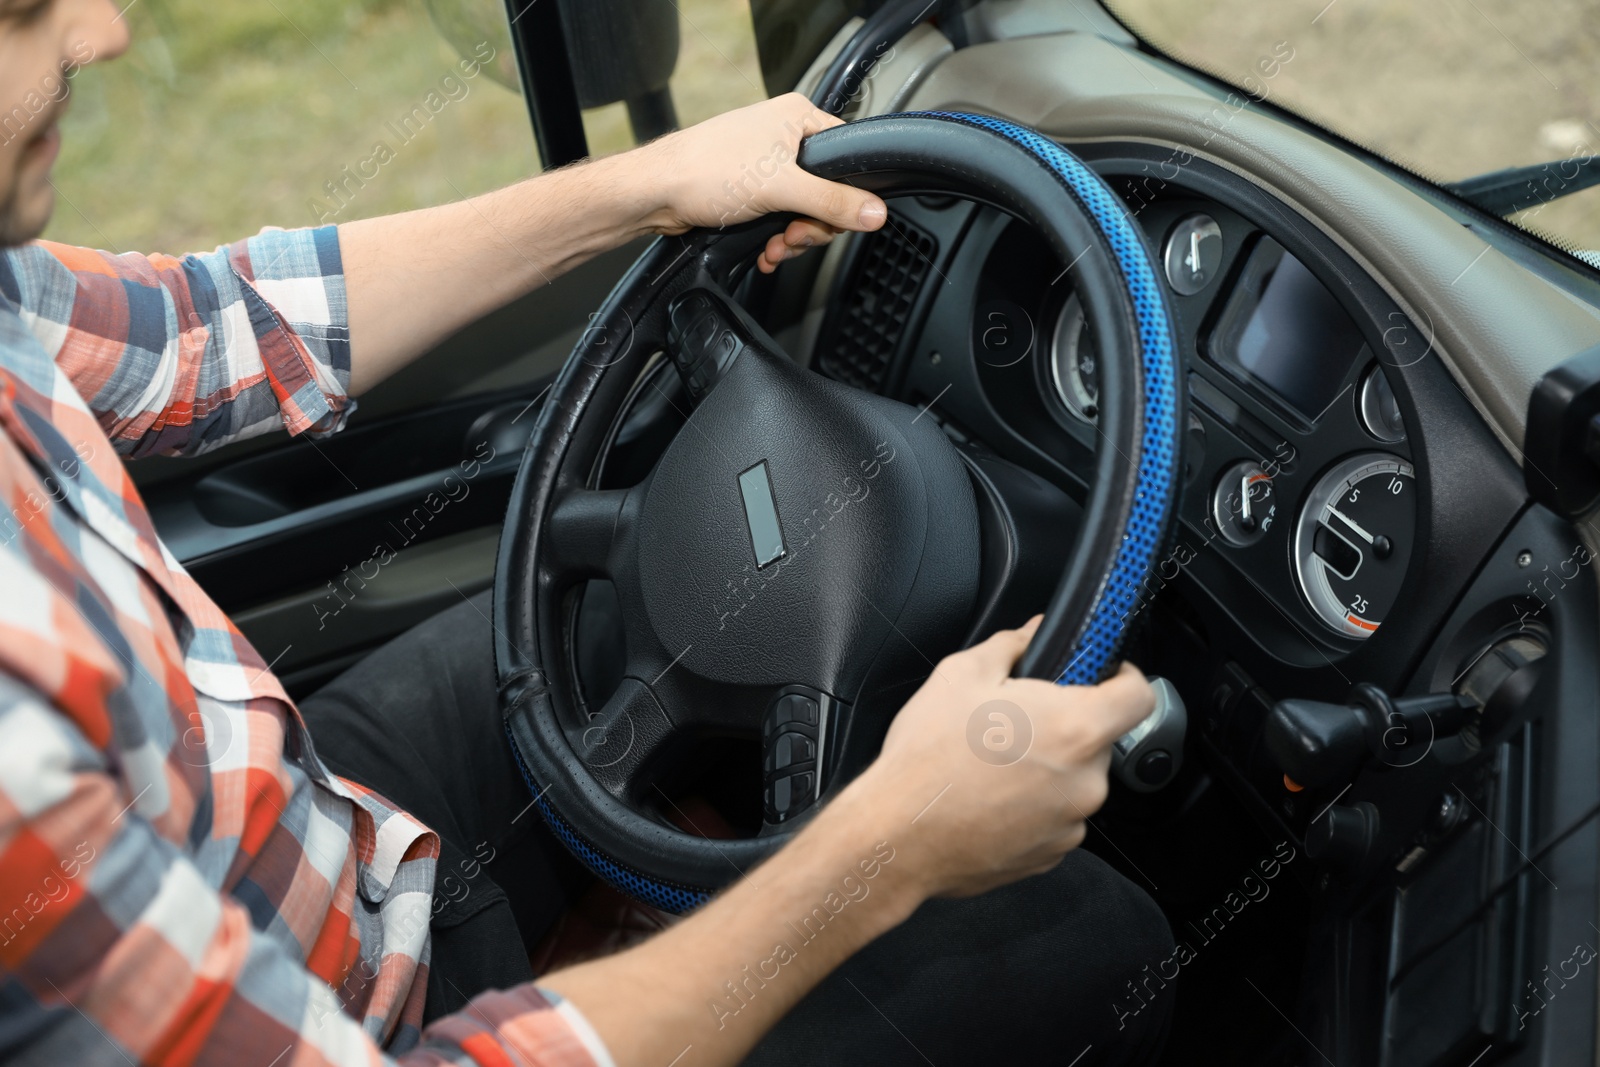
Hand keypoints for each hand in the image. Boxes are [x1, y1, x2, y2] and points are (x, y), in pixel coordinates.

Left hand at [638, 93, 887, 272]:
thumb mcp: (781, 188)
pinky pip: (782, 218)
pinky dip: (777, 239)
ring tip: (776, 247)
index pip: (847, 155)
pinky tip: (766, 250)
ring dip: (793, 238)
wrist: (656, 194)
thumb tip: (875, 213)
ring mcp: (767, 164)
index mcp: (798, 118)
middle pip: (827, 191)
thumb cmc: (704, 171)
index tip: (831, 218)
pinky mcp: (752, 189)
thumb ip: (832, 202)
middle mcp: (784, 136)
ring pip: (804, 210)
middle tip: (795, 236)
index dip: (845, 193)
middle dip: (811, 224)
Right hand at [847, 616, 1155, 898]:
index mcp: (1074, 728)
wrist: (898, 836)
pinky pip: (1055, 817)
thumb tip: (1034, 635)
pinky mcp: (1050, 854)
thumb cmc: (927, 759)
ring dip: (1047, 768)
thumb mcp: (960, 674)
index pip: (1139, 695)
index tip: (1104, 674)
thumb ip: (1011, 645)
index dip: (1124, 676)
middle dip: (1064, 725)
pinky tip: (989, 797)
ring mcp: (1070, 823)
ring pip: (1074, 780)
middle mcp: (1085, 781)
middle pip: (1098, 739)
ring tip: (993, 764)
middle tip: (1015, 720)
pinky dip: (1032, 805)